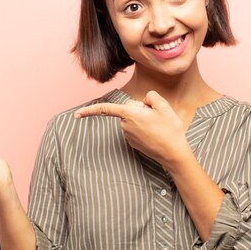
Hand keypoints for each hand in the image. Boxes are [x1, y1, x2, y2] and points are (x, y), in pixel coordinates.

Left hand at [74, 91, 191, 169]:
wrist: (174, 153)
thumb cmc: (169, 130)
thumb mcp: (163, 106)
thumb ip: (150, 96)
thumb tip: (143, 101)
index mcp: (129, 115)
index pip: (105, 110)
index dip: (89, 111)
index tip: (76, 115)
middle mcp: (125, 126)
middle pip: (128, 108)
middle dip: (139, 108)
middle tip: (156, 116)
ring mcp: (128, 136)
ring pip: (132, 118)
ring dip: (142, 119)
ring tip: (157, 126)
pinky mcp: (133, 143)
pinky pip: (135, 128)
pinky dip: (143, 128)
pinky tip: (155, 133)